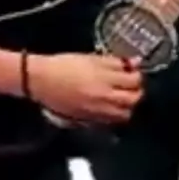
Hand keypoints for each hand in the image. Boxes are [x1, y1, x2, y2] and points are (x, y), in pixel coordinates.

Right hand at [27, 53, 143, 122]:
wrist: (41, 81)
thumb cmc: (63, 65)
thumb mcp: (90, 58)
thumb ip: (114, 62)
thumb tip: (134, 62)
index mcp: (105, 78)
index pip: (134, 80)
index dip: (137, 74)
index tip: (133, 71)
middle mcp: (105, 97)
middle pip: (133, 99)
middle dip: (136, 91)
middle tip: (130, 84)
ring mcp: (98, 111)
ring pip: (125, 113)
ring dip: (127, 105)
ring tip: (121, 96)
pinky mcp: (90, 120)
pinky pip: (111, 121)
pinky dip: (115, 114)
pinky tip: (109, 105)